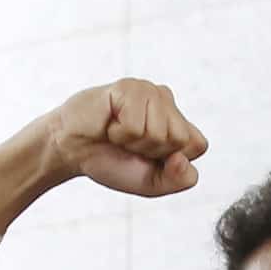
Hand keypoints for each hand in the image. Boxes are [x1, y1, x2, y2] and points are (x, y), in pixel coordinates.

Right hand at [40, 80, 206, 199]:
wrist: (72, 150)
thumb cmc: (112, 161)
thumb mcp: (152, 183)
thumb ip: (179, 179)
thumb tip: (181, 159)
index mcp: (177, 121)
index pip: (198, 146)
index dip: (173, 161)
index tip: (148, 157)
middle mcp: (167, 102)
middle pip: (179, 139)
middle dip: (151, 151)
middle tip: (129, 144)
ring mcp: (149, 91)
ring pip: (159, 132)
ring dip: (132, 142)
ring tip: (117, 133)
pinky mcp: (129, 87)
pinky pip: (136, 125)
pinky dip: (119, 133)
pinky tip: (109, 123)